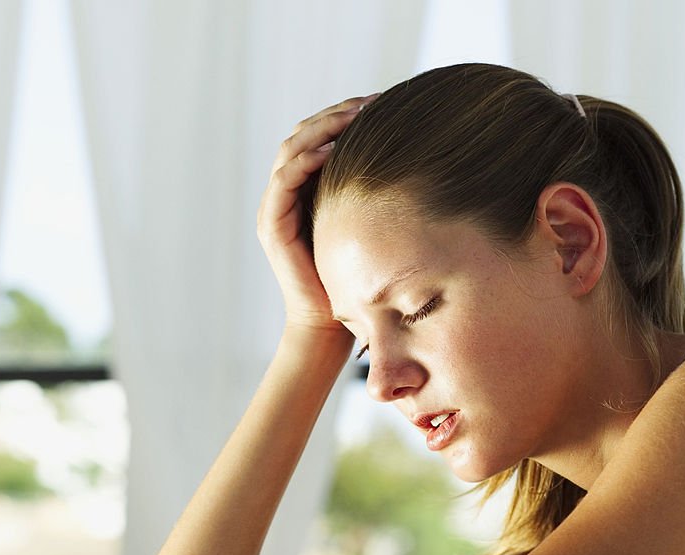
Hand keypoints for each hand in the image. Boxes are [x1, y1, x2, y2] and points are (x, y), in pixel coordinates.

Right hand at [257, 94, 377, 332]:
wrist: (327, 324)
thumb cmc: (353, 280)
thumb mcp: (366, 225)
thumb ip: (371, 194)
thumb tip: (411, 161)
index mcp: (304, 188)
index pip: (318, 135)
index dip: (345, 114)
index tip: (381, 102)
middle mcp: (285, 192)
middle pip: (304, 133)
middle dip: (338, 112)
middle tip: (372, 101)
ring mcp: (275, 206)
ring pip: (292, 148)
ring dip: (324, 127)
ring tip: (355, 116)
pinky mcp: (272, 224)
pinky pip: (285, 179)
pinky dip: (307, 159)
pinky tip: (335, 148)